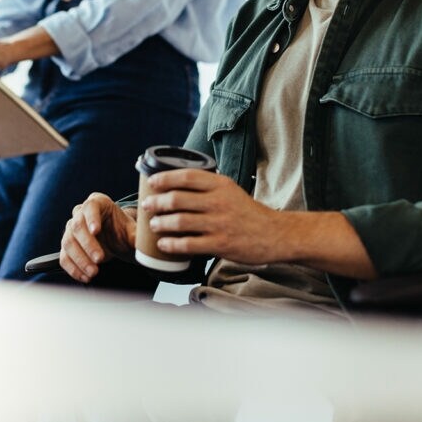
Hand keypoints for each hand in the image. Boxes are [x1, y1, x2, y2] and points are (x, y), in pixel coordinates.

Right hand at [59, 192, 136, 282]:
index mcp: (97, 202)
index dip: (92, 218)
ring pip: (68, 242)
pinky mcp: (67, 246)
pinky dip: (73, 268)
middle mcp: (80, 213)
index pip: (91, 206)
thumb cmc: (121, 229)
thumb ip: (136, 235)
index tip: (96, 231)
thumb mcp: (130, 230)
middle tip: (100, 259)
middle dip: (88, 244)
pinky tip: (85, 277)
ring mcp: (71, 229)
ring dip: (80, 259)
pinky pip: (64, 256)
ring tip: (94, 272)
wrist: (113, 239)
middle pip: (77, 226)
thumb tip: (144, 244)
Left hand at [141, 169, 280, 264]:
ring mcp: (219, 223)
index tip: (152, 182)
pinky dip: (172, 244)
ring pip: (180, 221)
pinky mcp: (220, 244)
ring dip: (161, 223)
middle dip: (157, 202)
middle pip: (178, 199)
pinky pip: (189, 244)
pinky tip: (163, 244)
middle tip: (147, 205)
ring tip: (153, 224)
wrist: (274, 234)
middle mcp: (219, 202)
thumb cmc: (248, 212)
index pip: (187, 176)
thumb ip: (209, 187)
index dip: (165, 178)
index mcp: (221, 185)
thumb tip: (178, 185)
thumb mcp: (231, 190)